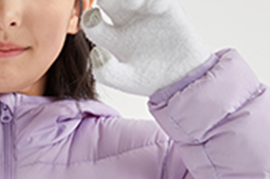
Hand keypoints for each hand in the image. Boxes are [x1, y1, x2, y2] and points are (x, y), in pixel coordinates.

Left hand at [81, 0, 211, 96]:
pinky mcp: (165, 5)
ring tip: (133, 4)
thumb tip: (95, 52)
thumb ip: (105, 71)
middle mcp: (124, 20)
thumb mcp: (125, 80)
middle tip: (113, 5)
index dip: (88, 18)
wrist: (181, 77)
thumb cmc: (150, 79)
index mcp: (110, 38)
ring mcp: (144, 10)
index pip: (91, 21)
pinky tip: (158, 8)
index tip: (94, 21)